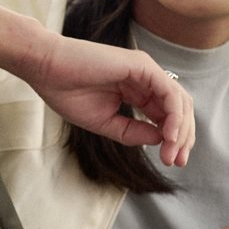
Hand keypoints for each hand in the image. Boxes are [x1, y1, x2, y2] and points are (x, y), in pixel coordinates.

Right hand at [21, 33, 194, 167]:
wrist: (45, 70)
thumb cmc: (67, 92)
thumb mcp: (105, 123)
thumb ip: (133, 132)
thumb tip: (162, 141)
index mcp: (137, 91)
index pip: (167, 115)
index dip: (173, 139)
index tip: (170, 162)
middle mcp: (145, 79)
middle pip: (179, 109)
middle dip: (182, 137)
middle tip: (177, 162)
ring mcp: (145, 70)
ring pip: (179, 101)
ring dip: (181, 129)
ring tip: (172, 153)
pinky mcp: (142, 66)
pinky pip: (169, 93)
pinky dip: (174, 115)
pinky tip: (168, 135)